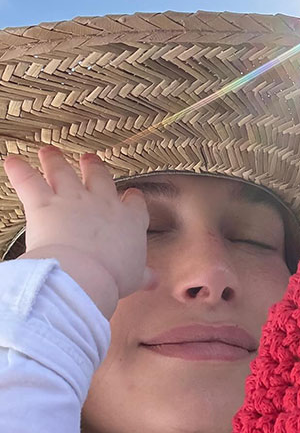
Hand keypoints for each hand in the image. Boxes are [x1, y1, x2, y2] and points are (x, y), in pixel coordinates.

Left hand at [2, 146, 155, 318]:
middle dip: (93, 167)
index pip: (134, 203)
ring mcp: (72, 200)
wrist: (84, 275)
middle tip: (89, 159)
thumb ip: (143, 274)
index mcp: (128, 221)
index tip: (131, 195)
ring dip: (55, 160)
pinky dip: (18, 170)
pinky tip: (12, 161)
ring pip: (62, 173)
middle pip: (98, 177)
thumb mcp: (134, 277)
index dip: (132, 198)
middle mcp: (101, 203)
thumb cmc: (111, 278)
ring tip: (49, 152)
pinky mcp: (43, 204)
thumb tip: (153, 280)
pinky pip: (28, 181)